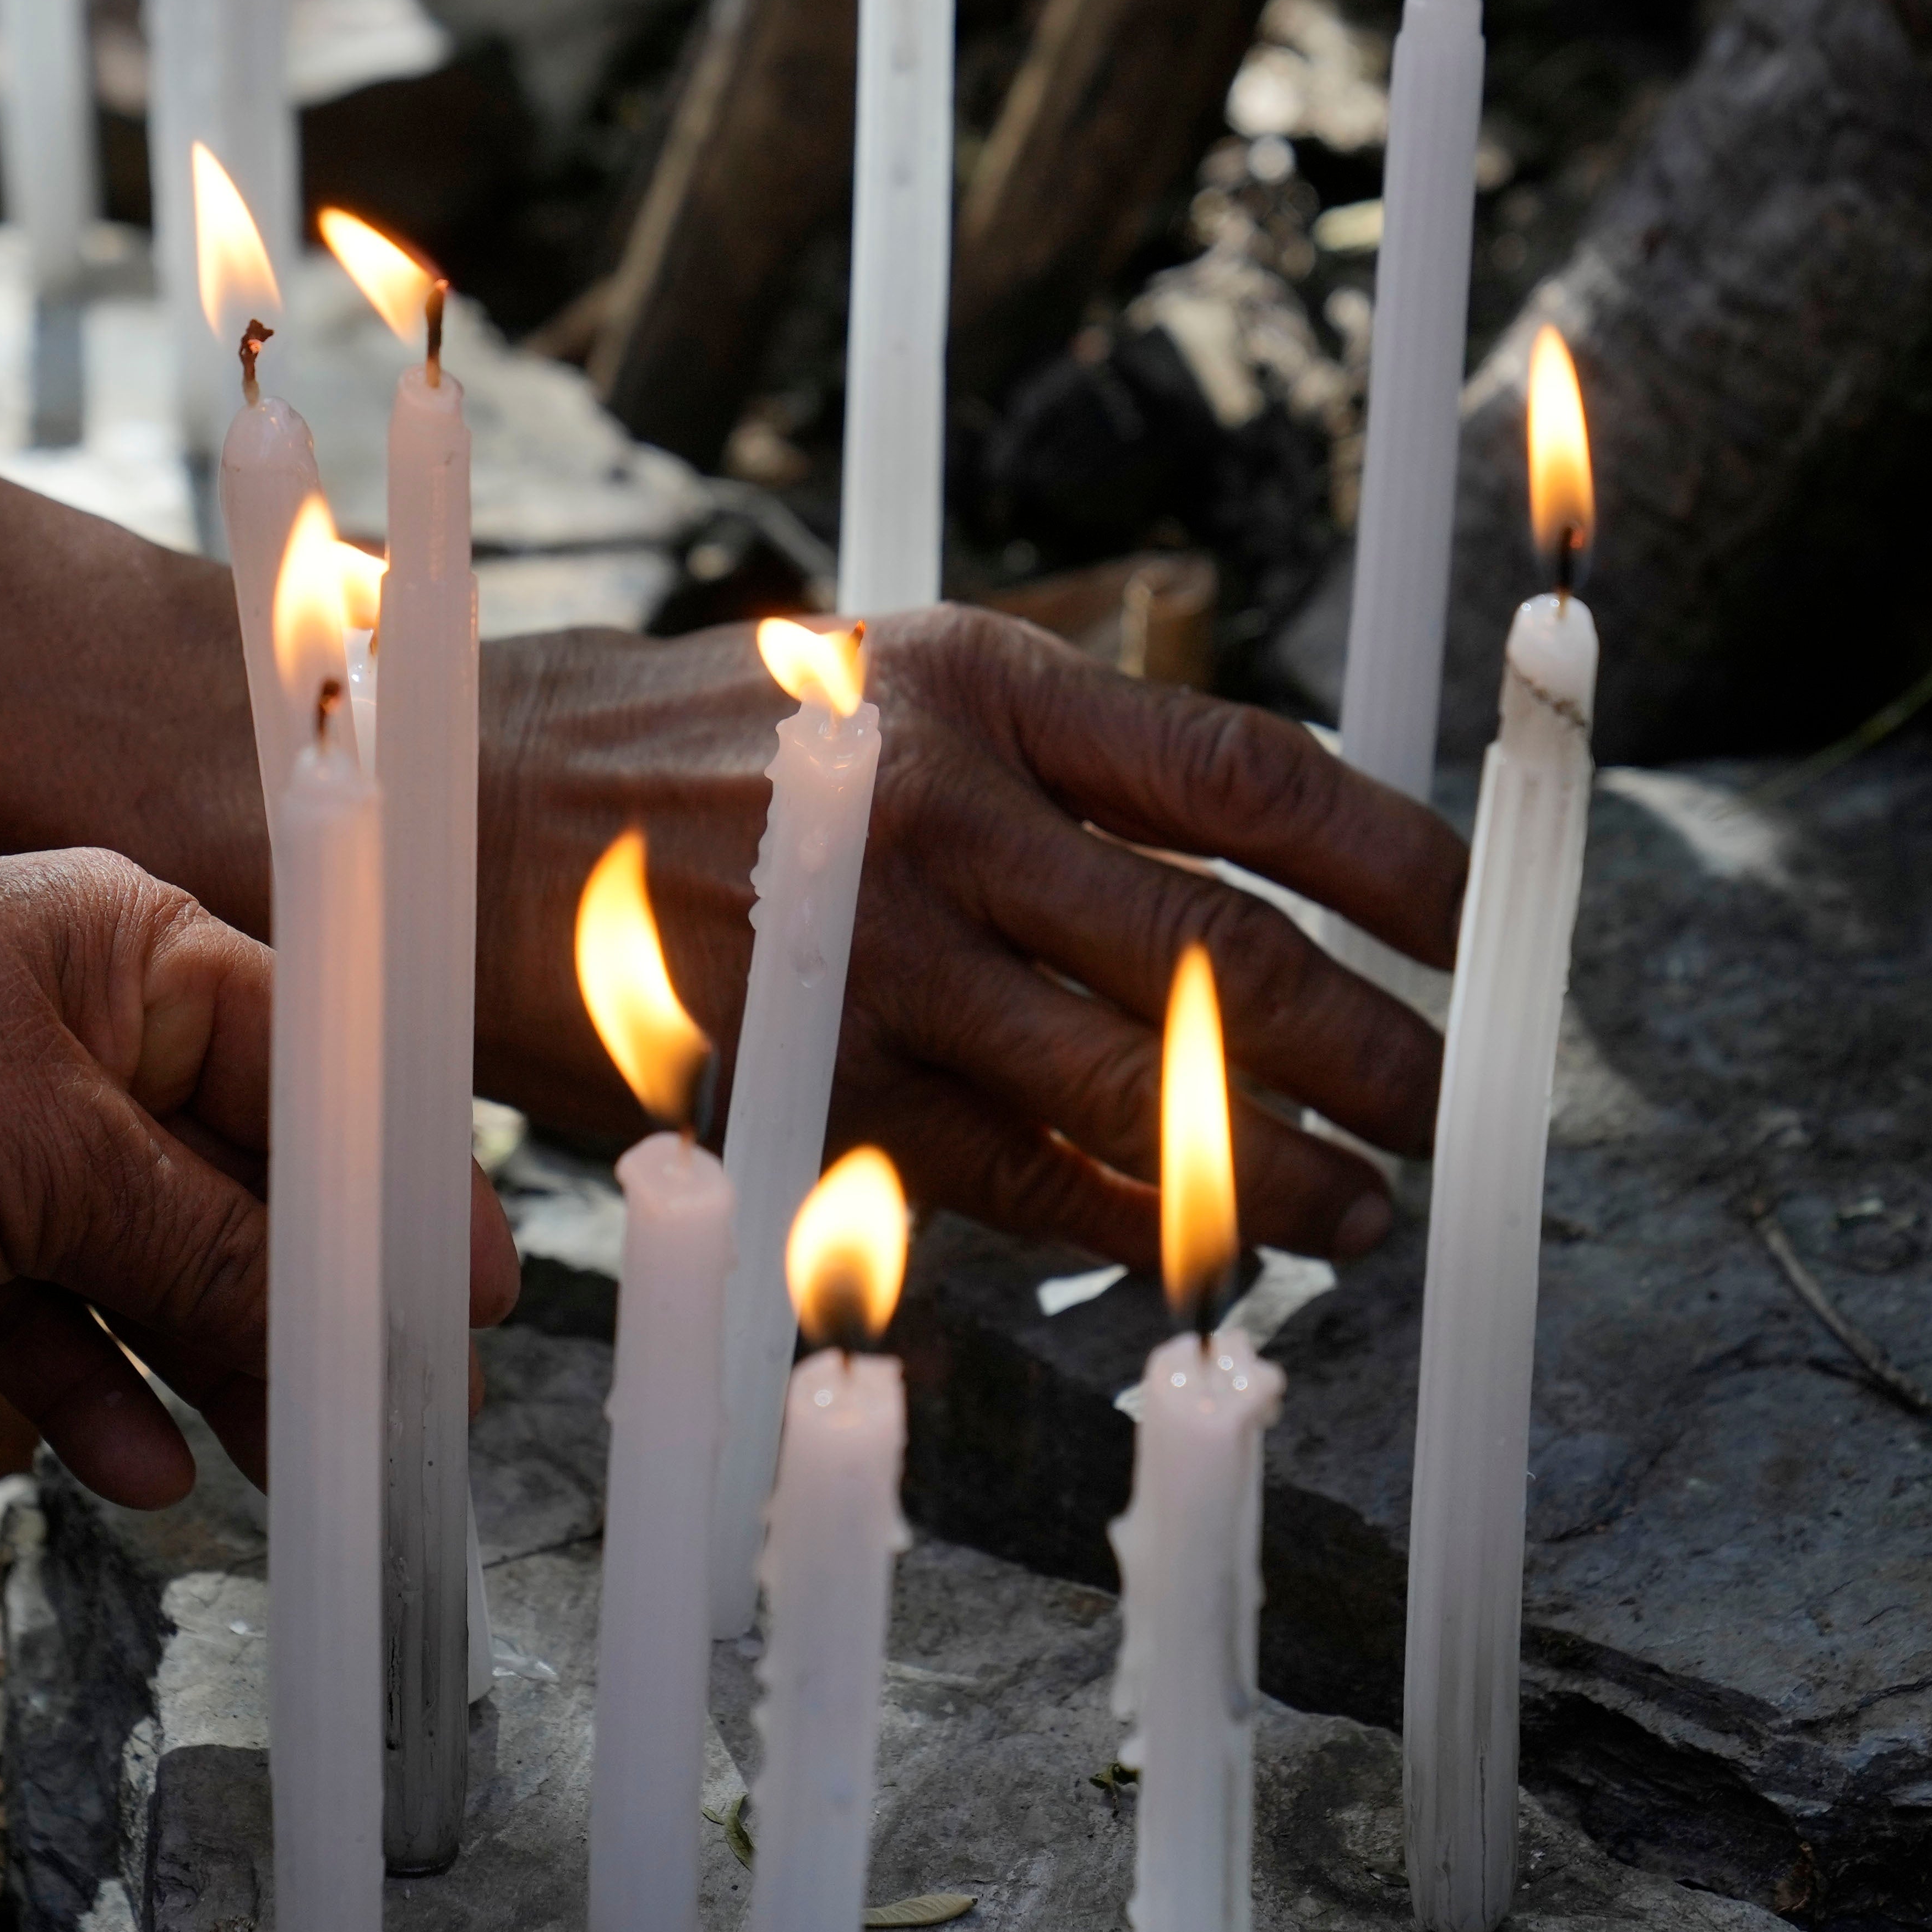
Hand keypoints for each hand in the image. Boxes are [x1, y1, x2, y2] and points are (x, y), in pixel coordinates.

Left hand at [0, 849, 518, 1506]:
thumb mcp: (49, 1161)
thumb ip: (201, 1247)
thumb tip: (334, 1328)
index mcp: (146, 960)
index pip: (322, 1077)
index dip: (399, 1195)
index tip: (466, 1303)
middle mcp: (90, 1035)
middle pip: (243, 1184)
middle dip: (309, 1304)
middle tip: (390, 1422)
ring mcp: (10, 1128)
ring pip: (149, 1263)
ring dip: (210, 1364)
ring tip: (290, 1469)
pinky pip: (46, 1312)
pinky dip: (89, 1385)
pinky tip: (147, 1469)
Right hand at [477, 606, 1466, 1262]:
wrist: (461, 822)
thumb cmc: (683, 752)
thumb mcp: (871, 677)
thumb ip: (1044, 755)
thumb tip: (1239, 850)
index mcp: (974, 687)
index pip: (1246, 774)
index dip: (1390, 858)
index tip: (1470, 919)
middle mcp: (940, 816)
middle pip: (1224, 952)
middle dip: (1369, 1046)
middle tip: (1451, 1102)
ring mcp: (877, 963)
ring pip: (1138, 1092)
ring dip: (1279, 1168)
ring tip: (1365, 1211)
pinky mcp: (816, 1091)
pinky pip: (1017, 1182)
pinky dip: (1129, 1227)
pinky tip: (1198, 1254)